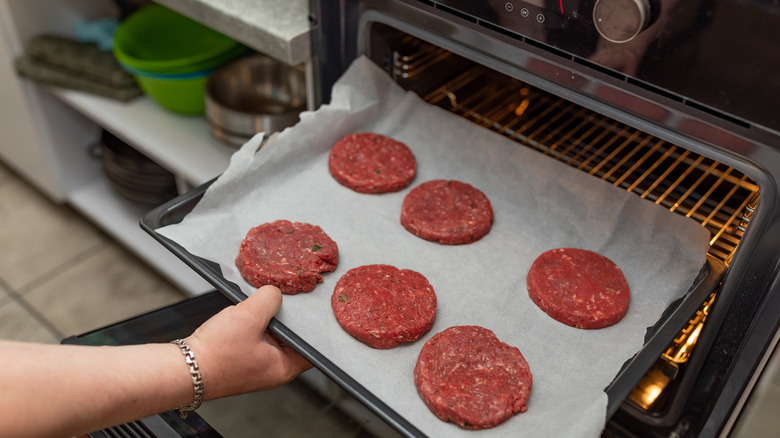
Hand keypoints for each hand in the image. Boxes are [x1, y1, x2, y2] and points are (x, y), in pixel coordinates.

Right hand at [185, 285, 311, 399]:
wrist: (182, 369)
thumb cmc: (215, 355)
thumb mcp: (249, 316)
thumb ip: (270, 299)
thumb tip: (275, 292)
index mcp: (285, 367)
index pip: (312, 344)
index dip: (310, 322)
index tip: (307, 306)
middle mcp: (274, 369)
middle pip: (290, 335)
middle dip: (283, 316)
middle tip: (274, 302)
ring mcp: (257, 365)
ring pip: (270, 333)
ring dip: (263, 318)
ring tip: (252, 311)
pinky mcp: (241, 359)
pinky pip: (254, 335)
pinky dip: (249, 323)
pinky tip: (239, 317)